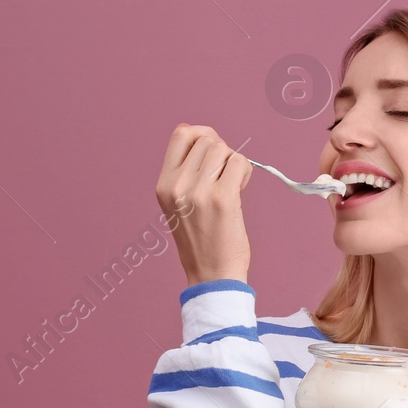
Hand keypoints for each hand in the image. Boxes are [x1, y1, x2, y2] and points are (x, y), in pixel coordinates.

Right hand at [155, 124, 252, 285]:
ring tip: (232, 184)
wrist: (212, 274)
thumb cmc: (201, 239)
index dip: (201, 134)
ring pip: (223, 149)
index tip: (212, 150)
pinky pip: (239, 162)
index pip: (180, 134)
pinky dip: (245, 171)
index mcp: (163, 185)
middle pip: (206, 140)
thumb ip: (184, 171)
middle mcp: (177, 186)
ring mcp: (198, 191)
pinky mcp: (222, 198)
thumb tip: (199, 133)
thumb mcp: (178, 203)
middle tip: (224, 176)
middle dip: (222, 152)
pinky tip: (240, 189)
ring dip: (234, 162)